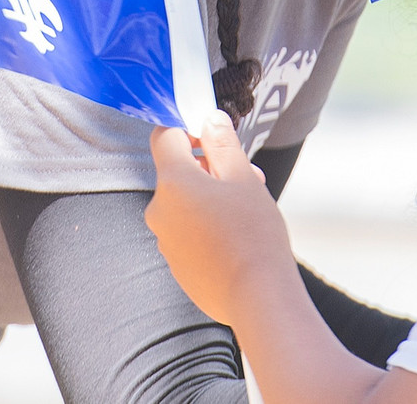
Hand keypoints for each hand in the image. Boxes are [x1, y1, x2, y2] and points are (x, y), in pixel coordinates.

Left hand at [147, 114, 297, 325]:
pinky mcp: (175, 265)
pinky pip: (187, 233)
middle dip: (209, 169)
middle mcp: (159, 210)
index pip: (164, 137)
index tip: (215, 139)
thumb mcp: (244, 179)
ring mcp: (165, 241)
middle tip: (247, 178)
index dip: (188, 129)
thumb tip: (209, 120)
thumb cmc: (253, 233)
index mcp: (173, 183)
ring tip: (247, 211)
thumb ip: (223, 145)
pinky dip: (207, 227)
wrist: (257, 297)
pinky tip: (237, 238)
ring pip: (184, 205)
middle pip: (178, 173)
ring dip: (210, 198)